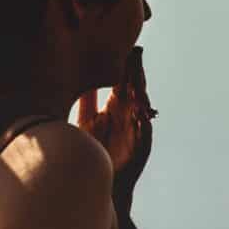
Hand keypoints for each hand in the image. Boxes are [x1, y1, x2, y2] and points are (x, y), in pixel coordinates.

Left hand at [73, 46, 154, 201]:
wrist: (100, 178)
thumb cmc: (93, 150)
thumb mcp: (86, 119)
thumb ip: (87, 100)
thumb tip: (84, 78)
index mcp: (116, 109)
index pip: (124, 83)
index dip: (126, 67)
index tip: (127, 50)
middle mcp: (128, 117)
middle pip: (134, 91)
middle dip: (136, 73)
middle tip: (137, 54)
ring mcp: (137, 132)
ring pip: (141, 108)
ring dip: (141, 94)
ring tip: (138, 79)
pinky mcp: (141, 149)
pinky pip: (144, 133)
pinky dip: (144, 124)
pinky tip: (142, 114)